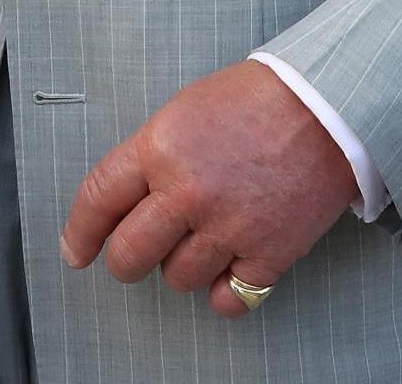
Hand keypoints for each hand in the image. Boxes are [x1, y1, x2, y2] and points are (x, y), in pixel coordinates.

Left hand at [58, 60, 359, 319]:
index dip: (80, 233)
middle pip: (129, 256)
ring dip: (182, 267)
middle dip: (124, 262)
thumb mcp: (184, 111)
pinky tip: (229, 270)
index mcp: (158, 149)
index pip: (98, 201)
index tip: (75, 252)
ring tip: (201, 240)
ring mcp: (228, 227)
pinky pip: (229, 300)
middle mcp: (187, 193)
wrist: (326, 108)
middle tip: (134, 257)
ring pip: (177, 279)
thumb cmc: (254, 100)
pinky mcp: (268, 254)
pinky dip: (225, 292)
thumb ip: (152, 156)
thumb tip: (125, 202)